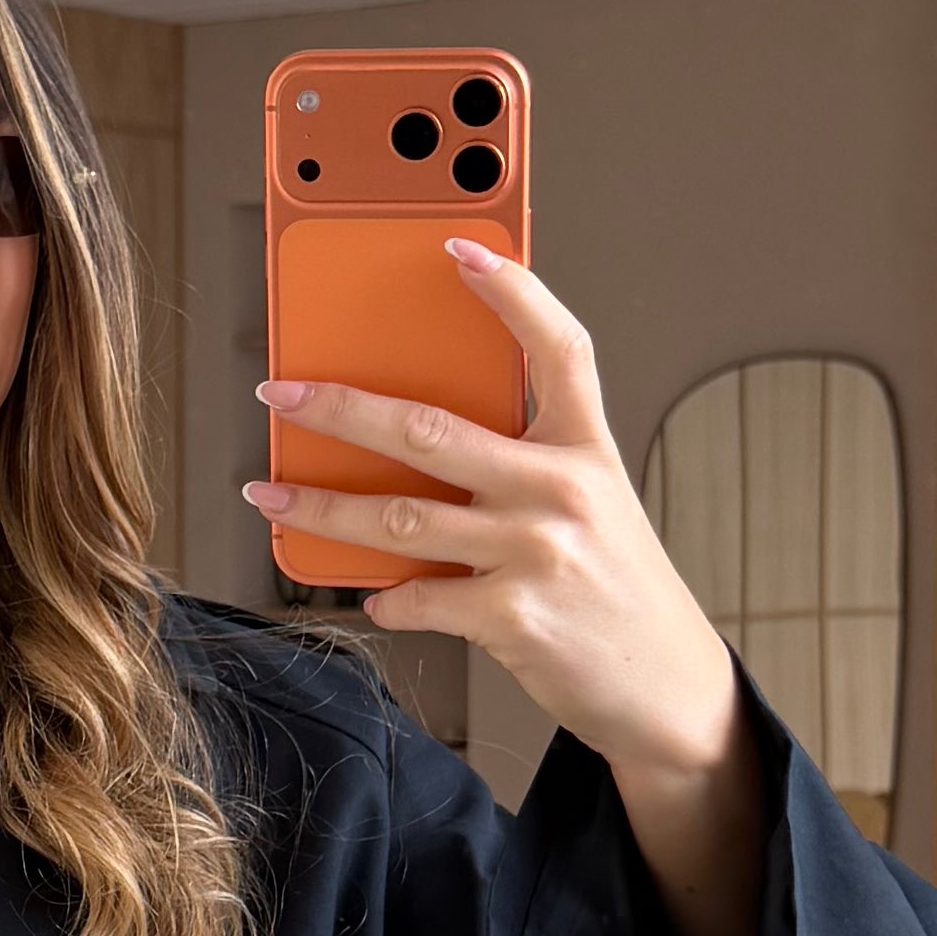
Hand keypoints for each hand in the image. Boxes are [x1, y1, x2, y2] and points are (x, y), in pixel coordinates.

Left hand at [246, 241, 767, 935]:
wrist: (666, 686)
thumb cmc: (614, 585)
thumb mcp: (592, 505)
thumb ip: (522, 465)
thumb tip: (411, 439)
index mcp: (587, 448)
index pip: (557, 347)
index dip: (512, 291)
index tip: (458, 248)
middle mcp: (564, 490)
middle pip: (431, 429)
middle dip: (341, 404)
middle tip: (281, 390)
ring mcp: (537, 554)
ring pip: (400, 516)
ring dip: (321, 503)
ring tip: (270, 491)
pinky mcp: (513, 618)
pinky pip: (418, 595)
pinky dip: (384, 595)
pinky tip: (372, 593)